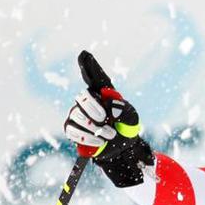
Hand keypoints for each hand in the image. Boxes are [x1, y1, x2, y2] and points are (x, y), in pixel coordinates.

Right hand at [63, 52, 153, 187]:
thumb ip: (125, 109)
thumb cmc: (126, 129)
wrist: (122, 150)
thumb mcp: (133, 119)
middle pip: (82, 98)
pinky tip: (99, 142)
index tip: (84, 53)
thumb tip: (110, 102)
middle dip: (94, 111)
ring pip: (77, 116)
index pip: (94, 76)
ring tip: (109, 135)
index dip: (88, 65)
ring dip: (95, 128)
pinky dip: (88, 138)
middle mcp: (87, 101)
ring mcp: (77, 114)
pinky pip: (73, 131)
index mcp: (103, 94)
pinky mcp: (72, 129)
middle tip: (106, 120)